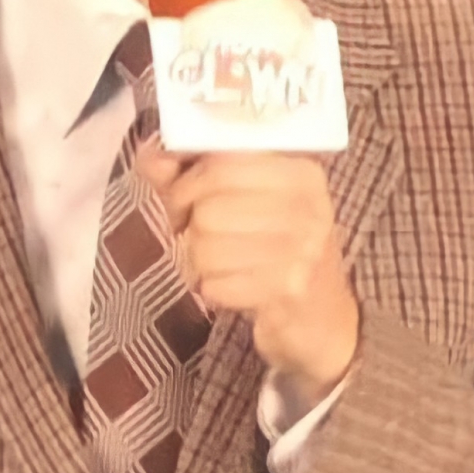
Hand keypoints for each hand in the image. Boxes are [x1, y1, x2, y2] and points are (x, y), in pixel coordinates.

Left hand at [135, 141, 359, 416]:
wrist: (323, 318)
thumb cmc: (275, 248)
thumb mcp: (244, 201)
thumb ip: (192, 172)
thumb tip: (151, 153)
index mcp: (300, 171)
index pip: (222, 162)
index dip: (186, 181)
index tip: (181, 196)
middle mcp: (308, 206)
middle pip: (208, 207)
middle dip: (187, 225)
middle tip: (196, 235)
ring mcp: (302, 249)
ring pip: (206, 246)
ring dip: (198, 261)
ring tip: (217, 263)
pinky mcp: (288, 291)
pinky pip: (216, 283)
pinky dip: (211, 289)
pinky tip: (230, 287)